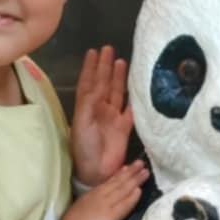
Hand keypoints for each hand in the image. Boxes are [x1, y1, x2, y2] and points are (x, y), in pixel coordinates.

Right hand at [61, 159, 148, 219]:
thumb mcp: (74, 214)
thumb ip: (83, 210)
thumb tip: (88, 212)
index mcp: (87, 197)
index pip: (105, 184)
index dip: (117, 176)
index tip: (125, 168)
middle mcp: (97, 197)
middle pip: (116, 183)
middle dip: (129, 172)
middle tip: (140, 164)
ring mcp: (104, 205)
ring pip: (122, 190)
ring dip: (135, 180)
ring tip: (145, 172)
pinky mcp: (110, 216)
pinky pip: (124, 205)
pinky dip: (132, 197)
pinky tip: (140, 191)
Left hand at [70, 45, 133, 186]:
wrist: (97, 171)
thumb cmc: (84, 147)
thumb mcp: (82, 122)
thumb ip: (89, 101)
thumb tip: (99, 82)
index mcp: (86, 107)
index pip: (89, 82)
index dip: (91, 67)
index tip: (94, 51)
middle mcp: (99, 109)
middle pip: (103, 83)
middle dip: (105, 67)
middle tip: (109, 48)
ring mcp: (112, 117)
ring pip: (116, 92)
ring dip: (118, 77)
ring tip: (121, 61)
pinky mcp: (125, 127)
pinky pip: (130, 109)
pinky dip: (134, 98)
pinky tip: (137, 86)